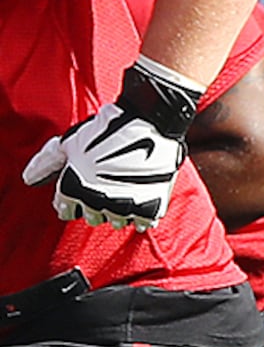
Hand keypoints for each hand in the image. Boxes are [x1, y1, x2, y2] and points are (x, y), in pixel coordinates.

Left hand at [23, 61, 202, 230]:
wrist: (150, 124)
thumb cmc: (106, 129)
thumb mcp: (69, 142)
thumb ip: (47, 163)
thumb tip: (30, 178)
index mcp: (73, 188)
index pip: (65, 210)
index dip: (71, 201)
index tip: (81, 191)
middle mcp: (95, 202)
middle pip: (92, 217)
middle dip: (95, 205)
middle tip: (104, 187)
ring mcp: (124, 207)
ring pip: (117, 221)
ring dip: (118, 210)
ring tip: (125, 190)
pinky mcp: (150, 208)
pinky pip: (143, 223)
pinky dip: (142, 214)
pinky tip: (141, 197)